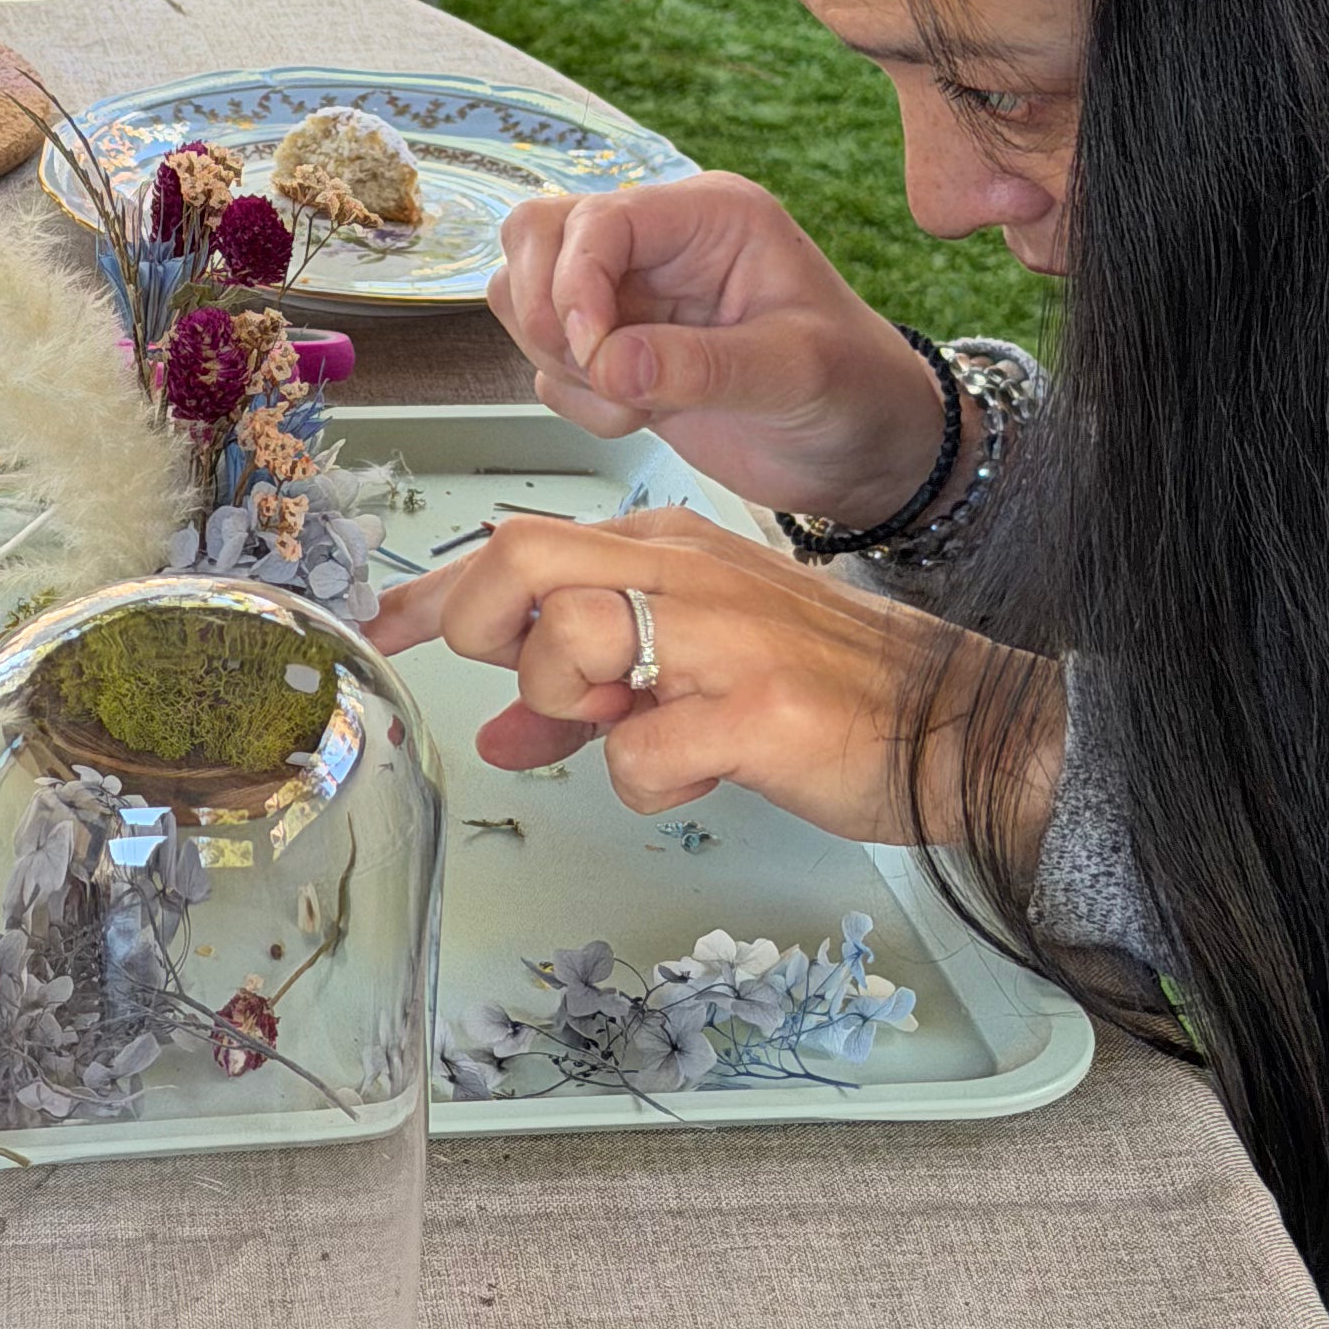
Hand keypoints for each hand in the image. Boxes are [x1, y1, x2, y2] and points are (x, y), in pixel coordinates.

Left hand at [370, 508, 1062, 859]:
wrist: (951, 722)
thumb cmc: (817, 692)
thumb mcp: (689, 672)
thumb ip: (586, 698)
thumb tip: (496, 737)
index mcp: (663, 549)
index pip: (513, 544)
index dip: (429, 594)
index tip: (376, 629)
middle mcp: (684, 573)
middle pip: (519, 564)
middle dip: (485, 632)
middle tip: (532, 692)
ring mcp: (723, 638)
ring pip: (566, 648)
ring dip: (570, 712)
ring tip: (635, 728)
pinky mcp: (759, 711)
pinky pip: (640, 756)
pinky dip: (649, 784)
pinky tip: (699, 775)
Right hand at [489, 173, 951, 524]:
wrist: (867, 455)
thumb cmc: (856, 391)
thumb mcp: (796, 372)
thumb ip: (702, 365)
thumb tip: (608, 364)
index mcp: (708, 217)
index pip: (598, 217)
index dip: (576, 281)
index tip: (597, 352)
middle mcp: (658, 246)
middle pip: (536, 235)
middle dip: (547, 310)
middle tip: (594, 371)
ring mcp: (629, 299)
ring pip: (526, 298)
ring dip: (559, 361)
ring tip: (632, 404)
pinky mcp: (613, 353)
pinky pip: (546, 364)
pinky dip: (574, 399)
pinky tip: (639, 419)